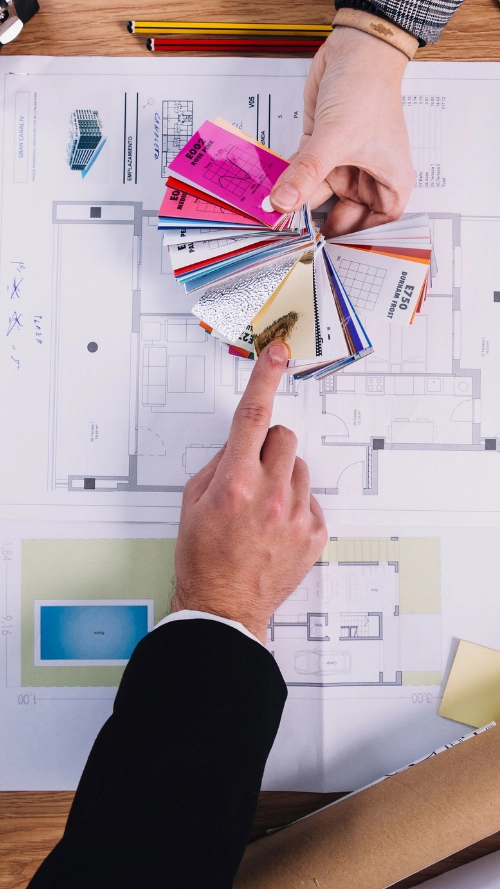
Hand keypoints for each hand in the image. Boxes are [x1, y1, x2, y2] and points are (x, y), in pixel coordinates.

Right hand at [172, 342, 327, 643]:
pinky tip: (275, 528)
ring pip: (299, 468)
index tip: (277, 354)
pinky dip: (294, 506)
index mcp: (234, 482)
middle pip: (283, 437)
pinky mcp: (314, 534)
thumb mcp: (192, 502)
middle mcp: (269, 494)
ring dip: (282, 478)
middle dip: (268, 446)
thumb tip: (239, 443)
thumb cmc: (202, 558)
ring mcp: (296, 515)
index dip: (265, 378)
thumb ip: (217, 464)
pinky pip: (310, 500)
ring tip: (262, 509)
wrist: (224, 606)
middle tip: (251, 472)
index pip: (252, 416)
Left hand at [270, 26, 414, 236]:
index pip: (376, 226)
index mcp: (390, 182)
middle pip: (342, 216)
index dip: (356, 243)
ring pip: (317, 196)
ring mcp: (342, 165)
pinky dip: (287, 183)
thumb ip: (306, 174)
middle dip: (319, 227)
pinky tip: (269, 194)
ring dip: (296, 204)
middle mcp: (367, 178)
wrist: (355, 49)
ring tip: (274, 220)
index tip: (330, 256)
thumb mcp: (336, 139)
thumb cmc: (368, 90)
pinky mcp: (319, 151)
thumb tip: (281, 203)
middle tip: (295, 243)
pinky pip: (301, 176)